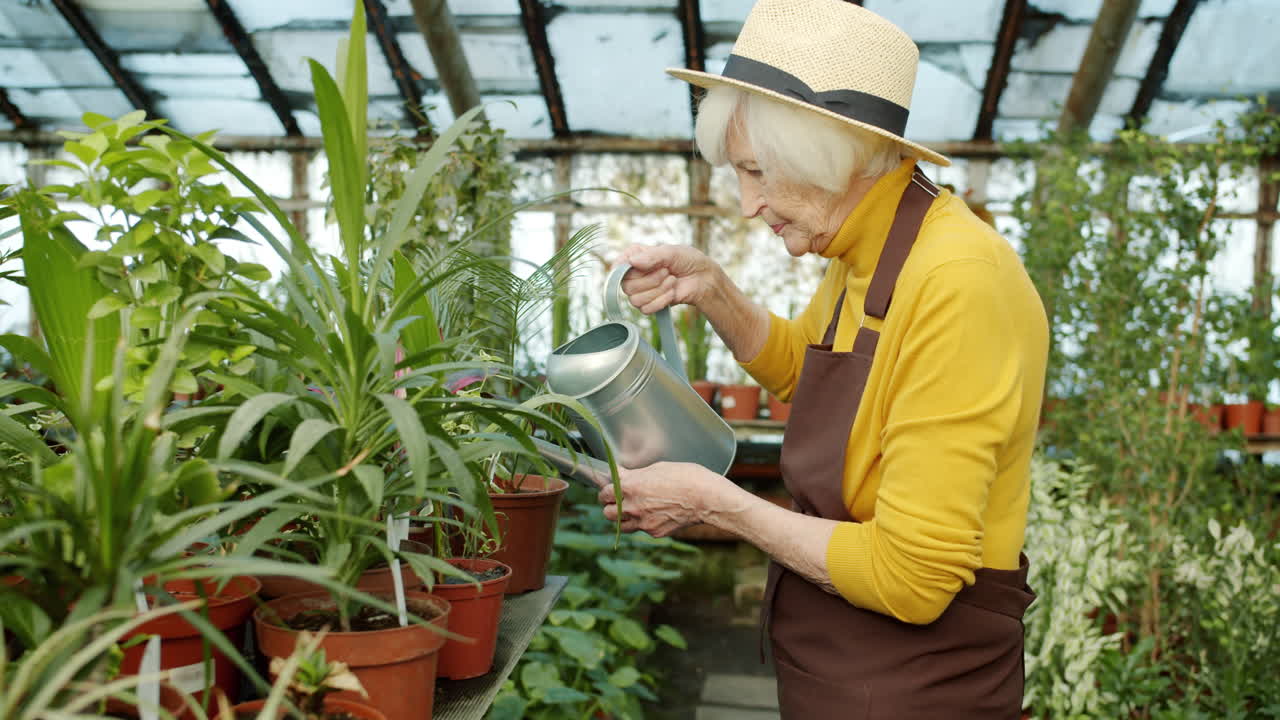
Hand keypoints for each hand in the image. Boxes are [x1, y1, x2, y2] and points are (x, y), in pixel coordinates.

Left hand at [597, 462, 727, 536]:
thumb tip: (628, 477)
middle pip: (607, 512)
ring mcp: (643, 522)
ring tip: (633, 510)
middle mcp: (632, 506)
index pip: (603, 492)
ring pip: (620, 525)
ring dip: (622, 518)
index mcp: (630, 486)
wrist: (706, 498)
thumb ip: (637, 475)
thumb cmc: (686, 477)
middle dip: (611, 506)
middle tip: (618, 500)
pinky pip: (642, 530)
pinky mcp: (654, 532)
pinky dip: (644, 524)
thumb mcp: (658, 468)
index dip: (606, 490)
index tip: (610, 489)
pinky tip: (654, 515)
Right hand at [618, 244, 720, 314]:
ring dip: (658, 291)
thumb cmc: (688, 261)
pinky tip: (672, 292)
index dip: (623, 270)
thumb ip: (652, 256)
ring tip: (672, 281)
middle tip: (666, 271)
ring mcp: (641, 291)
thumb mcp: (671, 252)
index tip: (637, 266)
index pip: (617, 266)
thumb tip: (633, 261)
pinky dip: (662, 301)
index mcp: (636, 257)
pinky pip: (646, 309)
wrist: (703, 279)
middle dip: (651, 280)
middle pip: (627, 286)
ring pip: (635, 300)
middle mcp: (634, 275)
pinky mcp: (649, 305)